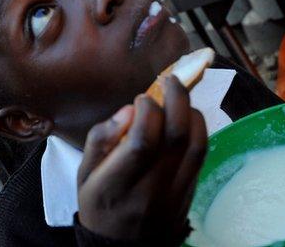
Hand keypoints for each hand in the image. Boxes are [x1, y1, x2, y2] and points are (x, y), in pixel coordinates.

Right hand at [77, 76, 206, 241]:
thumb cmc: (98, 205)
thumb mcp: (83, 174)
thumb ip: (101, 140)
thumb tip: (128, 110)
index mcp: (115, 186)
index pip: (142, 142)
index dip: (147, 111)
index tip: (141, 98)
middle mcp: (149, 191)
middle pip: (175, 138)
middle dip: (177, 100)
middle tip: (170, 80)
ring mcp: (174, 195)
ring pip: (196, 146)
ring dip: (192, 113)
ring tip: (180, 98)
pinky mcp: (189, 195)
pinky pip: (201, 157)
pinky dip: (199, 131)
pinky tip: (188, 119)